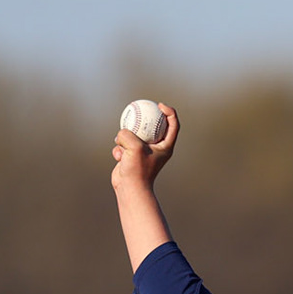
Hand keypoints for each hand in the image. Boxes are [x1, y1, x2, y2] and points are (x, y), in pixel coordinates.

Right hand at [111, 103, 178, 271]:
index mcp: (166, 146)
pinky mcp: (131, 156)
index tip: (159, 105)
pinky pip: (123, 145)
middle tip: (138, 109)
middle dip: (144, 119)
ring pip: (133, 135)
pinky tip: (119, 158)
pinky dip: (119, 150)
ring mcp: (143, 152)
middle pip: (153, 127)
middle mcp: (156, 149)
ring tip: (125, 149)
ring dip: (125, 140)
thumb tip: (122, 132)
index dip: (169, 112)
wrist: (130, 188)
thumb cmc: (136, 169)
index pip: (173, 125)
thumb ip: (127, 133)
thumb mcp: (133, 146)